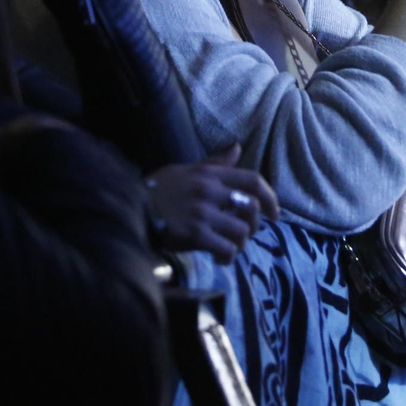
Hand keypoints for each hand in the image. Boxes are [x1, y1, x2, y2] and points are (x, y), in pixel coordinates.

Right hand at [146, 144, 280, 263]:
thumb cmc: (159, 189)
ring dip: (240, 244)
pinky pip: (226, 249)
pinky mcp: (195, 234)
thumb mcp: (187, 169)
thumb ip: (215, 163)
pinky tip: (220, 258)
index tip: (274, 213)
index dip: (270, 197)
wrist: (130, 206)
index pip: (252, 179)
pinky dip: (228, 257)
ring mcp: (203, 212)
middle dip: (255, 225)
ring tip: (229, 248)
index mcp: (210, 173)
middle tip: (246, 235)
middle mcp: (209, 190)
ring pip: (241, 231)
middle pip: (251, 207)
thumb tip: (237, 147)